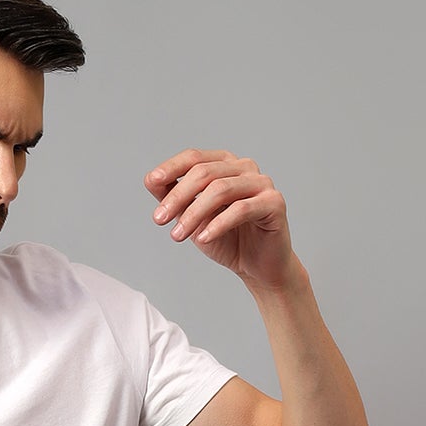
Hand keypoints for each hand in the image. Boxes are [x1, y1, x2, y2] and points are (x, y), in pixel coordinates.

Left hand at [144, 147, 299, 290]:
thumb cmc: (228, 240)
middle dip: (178, 197)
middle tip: (159, 219)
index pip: (194, 157)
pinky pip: (241, 209)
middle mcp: (245, 167)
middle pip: (205, 173)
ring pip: (221, 190)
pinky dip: (218, 224)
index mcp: (225, 164)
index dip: (171, 168)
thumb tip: (151, 180)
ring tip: (177, 235)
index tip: (152, 182)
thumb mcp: (194, 218)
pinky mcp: (274, 202)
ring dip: (194, 213)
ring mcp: (262, 183)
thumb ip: (175, 198)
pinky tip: (204, 238)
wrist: (258, 268)